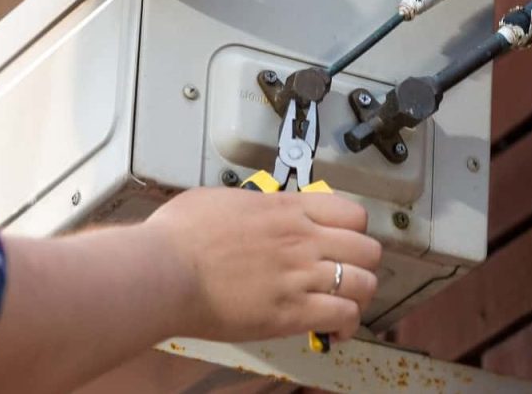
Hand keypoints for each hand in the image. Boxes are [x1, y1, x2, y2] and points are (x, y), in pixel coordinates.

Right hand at [144, 188, 381, 343]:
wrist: (163, 270)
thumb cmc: (177, 236)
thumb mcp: (220, 200)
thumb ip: (250, 205)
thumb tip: (252, 209)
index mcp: (286, 209)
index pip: (352, 212)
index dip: (354, 230)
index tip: (344, 241)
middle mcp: (302, 239)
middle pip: (367, 248)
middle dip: (362, 264)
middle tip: (347, 274)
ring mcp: (300, 276)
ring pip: (364, 283)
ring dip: (358, 296)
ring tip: (345, 305)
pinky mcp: (291, 312)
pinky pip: (344, 316)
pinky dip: (347, 325)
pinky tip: (336, 331)